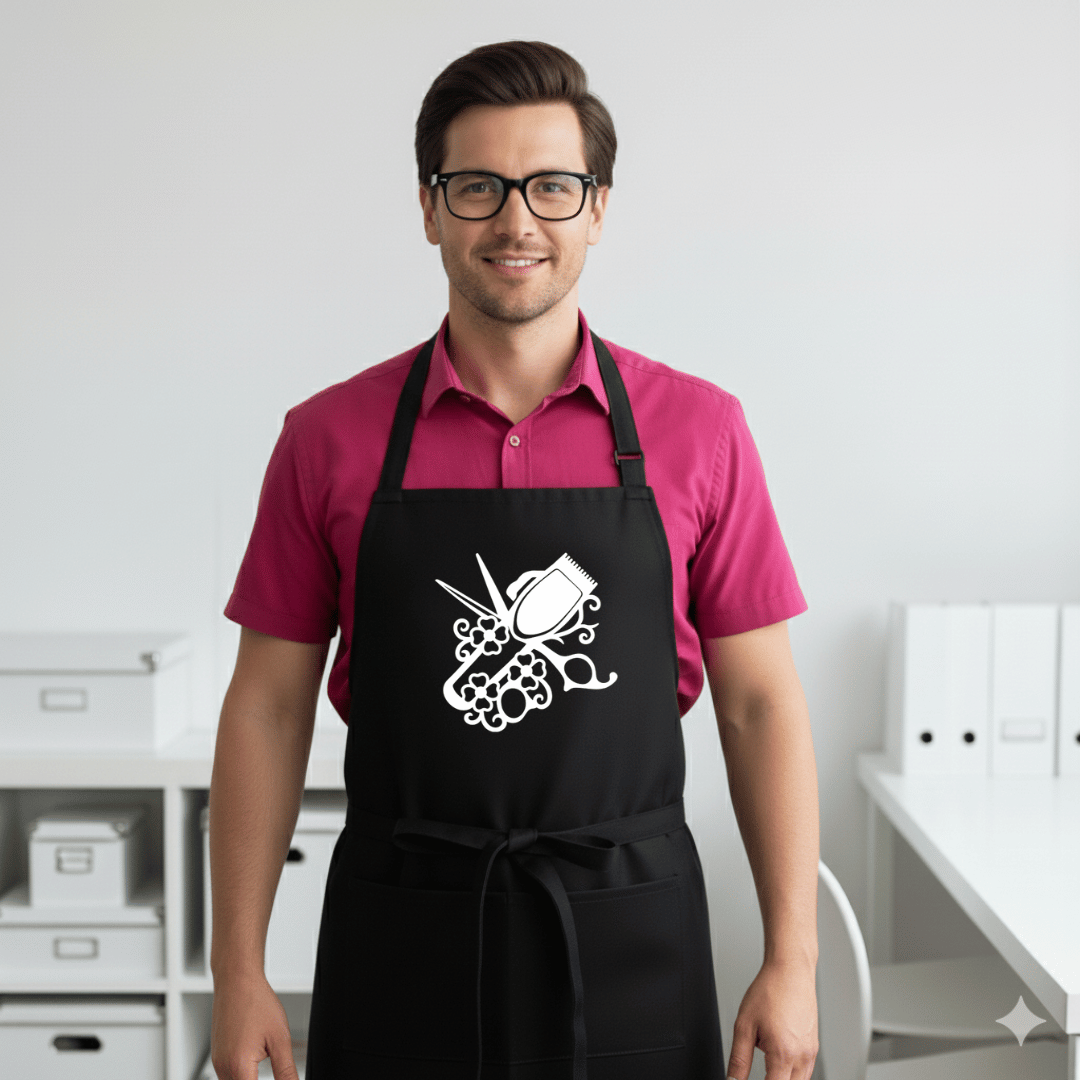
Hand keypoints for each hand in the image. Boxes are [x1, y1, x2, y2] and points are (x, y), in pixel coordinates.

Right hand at [210, 975, 299, 1079]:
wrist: (237, 980)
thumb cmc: (256, 1002)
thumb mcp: (280, 1038)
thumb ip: (285, 1070)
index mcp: (239, 1066)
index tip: (280, 1078)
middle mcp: (224, 1068)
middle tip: (276, 1073)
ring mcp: (218, 1062)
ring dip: (249, 1079)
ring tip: (263, 1064)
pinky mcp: (217, 1056)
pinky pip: (227, 1076)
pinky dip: (242, 1076)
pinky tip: (254, 1065)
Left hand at [725, 957, 818, 1079]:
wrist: (790, 970)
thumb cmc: (770, 991)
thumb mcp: (744, 1025)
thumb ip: (739, 1059)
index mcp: (783, 1054)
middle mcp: (802, 1057)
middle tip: (760, 1071)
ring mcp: (811, 1053)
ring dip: (783, 1079)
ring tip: (767, 1067)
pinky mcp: (814, 1047)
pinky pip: (806, 1071)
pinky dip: (792, 1073)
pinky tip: (779, 1060)